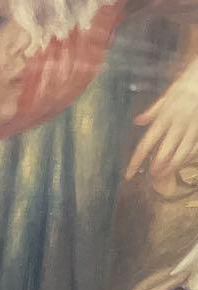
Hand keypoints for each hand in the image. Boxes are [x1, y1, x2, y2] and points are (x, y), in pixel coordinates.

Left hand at [126, 59, 197, 180]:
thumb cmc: (187, 84)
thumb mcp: (167, 95)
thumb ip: (152, 111)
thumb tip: (137, 121)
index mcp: (164, 117)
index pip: (146, 144)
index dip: (136, 161)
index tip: (128, 174)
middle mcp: (177, 123)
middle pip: (164, 151)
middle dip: (156, 166)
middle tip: (151, 175)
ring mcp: (191, 126)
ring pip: (181, 152)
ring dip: (171, 166)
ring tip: (164, 174)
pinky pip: (193, 147)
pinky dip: (187, 157)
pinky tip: (181, 163)